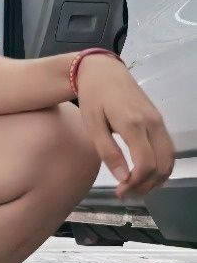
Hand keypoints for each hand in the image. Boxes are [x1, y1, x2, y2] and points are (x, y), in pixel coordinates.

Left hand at [76, 54, 174, 198]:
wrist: (103, 71)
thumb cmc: (94, 97)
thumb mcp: (92, 125)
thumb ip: (108, 152)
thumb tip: (124, 178)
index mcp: (133, 124)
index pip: (146, 164)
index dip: (136, 183)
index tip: (120, 191)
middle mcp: (152, 123)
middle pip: (162, 165)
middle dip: (146, 185)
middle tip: (126, 192)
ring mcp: (159, 121)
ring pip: (169, 159)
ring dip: (156, 178)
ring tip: (135, 185)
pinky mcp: (159, 120)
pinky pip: (167, 149)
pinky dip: (161, 165)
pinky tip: (144, 172)